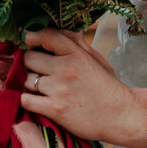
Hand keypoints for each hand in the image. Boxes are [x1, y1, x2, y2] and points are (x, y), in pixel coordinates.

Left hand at [20, 30, 143, 144]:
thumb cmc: (107, 88)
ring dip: (29, 84)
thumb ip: (77, 44)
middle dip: (29, 64)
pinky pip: (26, 100)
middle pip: (29, 58)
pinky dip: (27, 101)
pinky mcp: (54, 109)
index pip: (47, 35)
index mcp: (77, 54)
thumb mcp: (96, 60)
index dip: (32, 37)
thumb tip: (59, 32)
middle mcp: (66, 68)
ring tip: (40, 88)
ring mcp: (59, 89)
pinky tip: (37, 101)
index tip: (28, 41)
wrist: (121, 115)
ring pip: (26, 79)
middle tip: (36, 70)